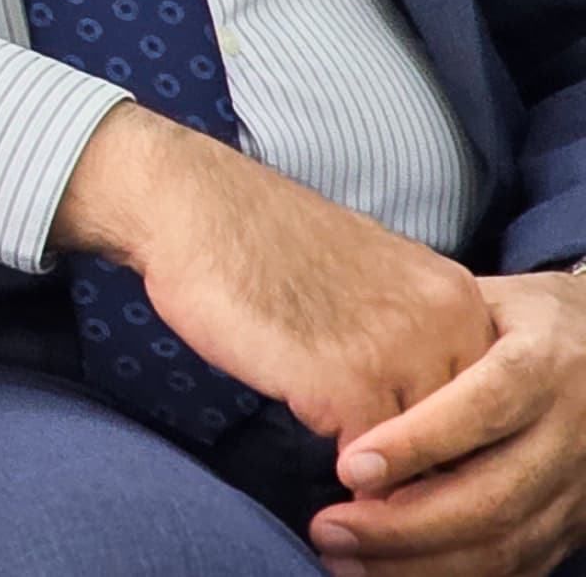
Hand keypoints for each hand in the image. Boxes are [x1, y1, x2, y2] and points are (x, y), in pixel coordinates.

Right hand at [53, 104, 491, 443]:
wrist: (194, 207)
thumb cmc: (260, 242)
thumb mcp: (371, 280)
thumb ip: (409, 332)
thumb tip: (417, 400)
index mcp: (457, 297)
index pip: (485, 398)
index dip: (443, 428)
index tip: (403, 440)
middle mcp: (446, 323)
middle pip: (462, 432)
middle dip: (419, 458)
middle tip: (373, 464)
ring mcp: (400, 353)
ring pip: (419, 454)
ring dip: (383, 471)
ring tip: (346, 468)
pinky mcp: (346, 383)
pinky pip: (367, 462)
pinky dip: (344, 473)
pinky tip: (315, 446)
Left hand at [312, 272, 585, 575]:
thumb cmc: (516, 321)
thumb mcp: (481, 305)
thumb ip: (430, 341)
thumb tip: (344, 380)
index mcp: (547, 366)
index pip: (484, 409)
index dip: (417, 444)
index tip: (348, 468)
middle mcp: (572, 432)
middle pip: (494, 497)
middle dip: (404, 525)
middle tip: (328, 528)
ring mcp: (579, 486)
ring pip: (505, 544)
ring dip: (419, 563)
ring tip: (342, 558)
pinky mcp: (575, 523)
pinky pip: (519, 566)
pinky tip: (388, 572)